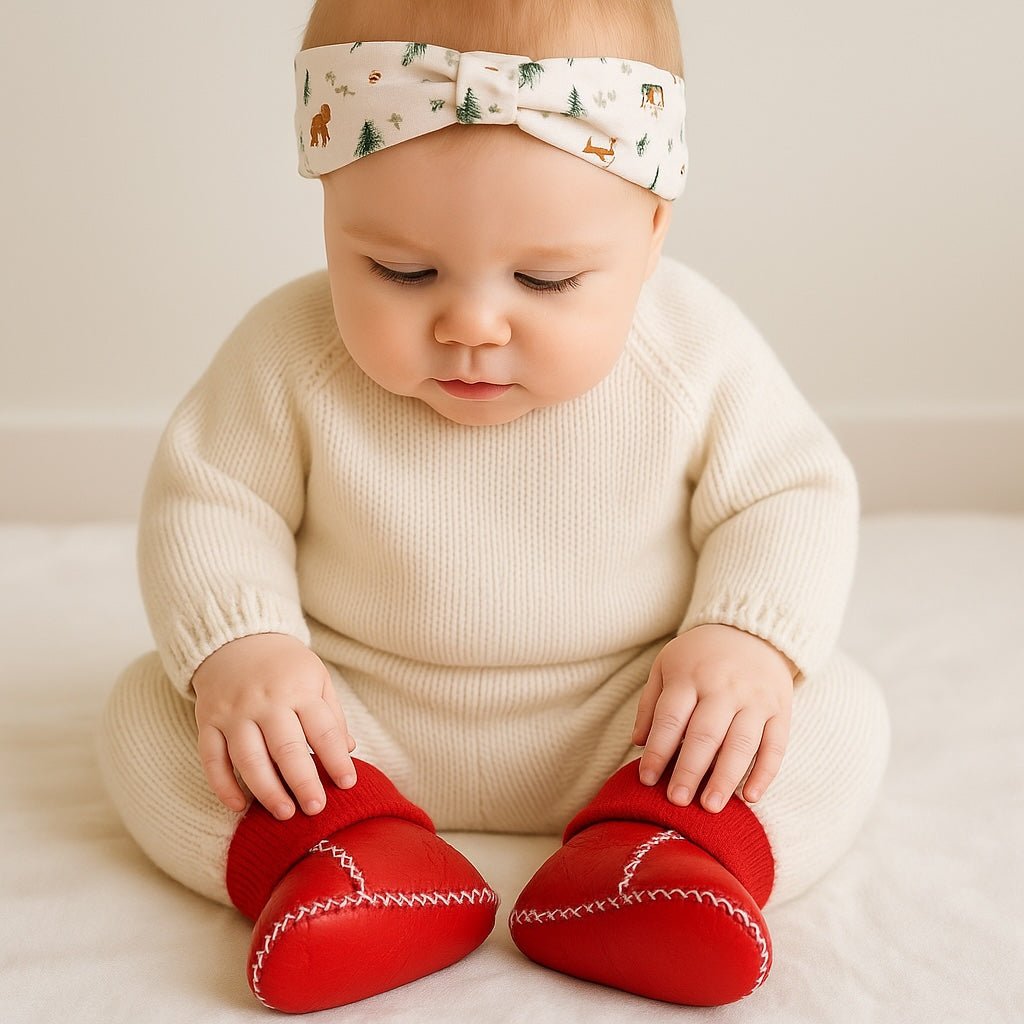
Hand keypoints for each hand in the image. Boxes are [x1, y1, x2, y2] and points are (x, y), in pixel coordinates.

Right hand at [192, 633, 357, 819]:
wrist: (236, 638)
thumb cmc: (285, 665)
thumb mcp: (317, 678)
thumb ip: (332, 715)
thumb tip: (348, 750)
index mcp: (299, 689)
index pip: (323, 730)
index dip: (337, 760)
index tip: (348, 784)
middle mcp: (265, 702)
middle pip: (286, 749)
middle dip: (304, 783)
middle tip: (316, 808)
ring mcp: (233, 712)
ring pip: (248, 759)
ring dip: (267, 791)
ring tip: (285, 813)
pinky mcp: (207, 721)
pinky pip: (212, 759)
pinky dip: (223, 786)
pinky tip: (240, 806)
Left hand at [631, 624, 794, 811]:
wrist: (752, 629)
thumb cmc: (700, 655)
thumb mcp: (667, 665)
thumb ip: (651, 703)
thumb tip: (638, 742)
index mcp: (689, 676)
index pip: (670, 719)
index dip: (657, 752)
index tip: (646, 779)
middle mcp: (723, 688)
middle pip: (704, 736)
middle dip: (689, 771)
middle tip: (676, 801)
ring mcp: (755, 699)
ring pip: (740, 745)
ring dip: (724, 779)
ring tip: (709, 807)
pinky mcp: (780, 710)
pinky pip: (775, 746)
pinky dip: (764, 774)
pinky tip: (749, 797)